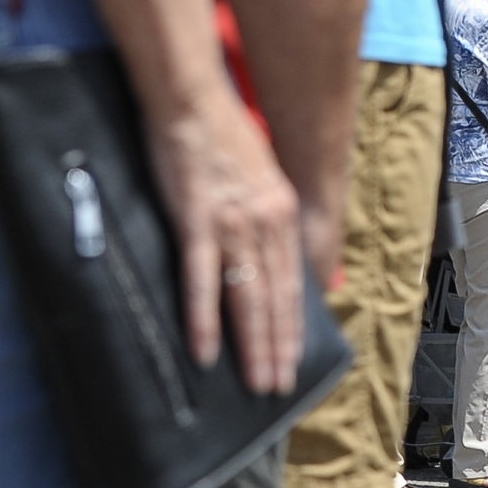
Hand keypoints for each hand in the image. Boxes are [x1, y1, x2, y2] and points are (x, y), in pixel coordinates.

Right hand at [147, 96, 306, 392]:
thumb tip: (269, 255)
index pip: (292, 282)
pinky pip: (203, 279)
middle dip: (278, 346)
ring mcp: (235, 224)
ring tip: (254, 380)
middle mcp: (269, 223)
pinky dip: (205, 318)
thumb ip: (267, 218)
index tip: (292, 359)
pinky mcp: (198, 220)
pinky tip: (204, 349)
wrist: (194, 101)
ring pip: (248, 295)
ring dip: (252, 343)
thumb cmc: (221, 138)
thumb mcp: (261, 179)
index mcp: (284, 215)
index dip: (293, 325)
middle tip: (277, 386)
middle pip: (276, 297)